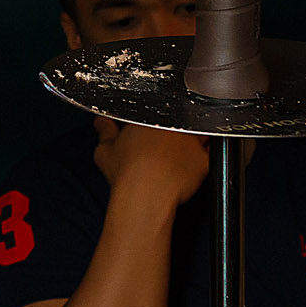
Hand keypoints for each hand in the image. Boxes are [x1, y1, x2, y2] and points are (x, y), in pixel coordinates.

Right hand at [93, 117, 209, 207]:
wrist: (146, 193)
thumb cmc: (127, 172)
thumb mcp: (105, 149)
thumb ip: (105, 131)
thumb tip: (101, 122)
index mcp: (147, 117)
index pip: (148, 113)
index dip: (143, 125)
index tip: (138, 135)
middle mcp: (172, 124)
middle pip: (172, 122)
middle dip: (165, 131)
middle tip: (154, 147)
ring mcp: (190, 141)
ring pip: (192, 135)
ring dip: (185, 141)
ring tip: (170, 157)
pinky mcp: (203, 159)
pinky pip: (204, 156)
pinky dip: (197, 161)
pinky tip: (183, 169)